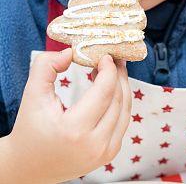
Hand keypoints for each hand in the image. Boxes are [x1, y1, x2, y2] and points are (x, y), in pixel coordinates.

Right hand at [0, 48, 131, 182]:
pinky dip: (120, 103)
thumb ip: (46, 67)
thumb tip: (70, 52)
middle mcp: (94, 144)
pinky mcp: (110, 154)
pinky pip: (123, 122)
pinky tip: (112, 90)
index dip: (109, 70)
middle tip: (113, 59)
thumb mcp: (32, 95)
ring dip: (122, 87)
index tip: (106, 56)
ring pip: (125, 110)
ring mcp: (105, 151)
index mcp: (75, 130)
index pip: (105, 92)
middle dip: (118, 76)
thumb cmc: (30, 128)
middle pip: (118, 100)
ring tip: (113, 71)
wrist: (28, 166)